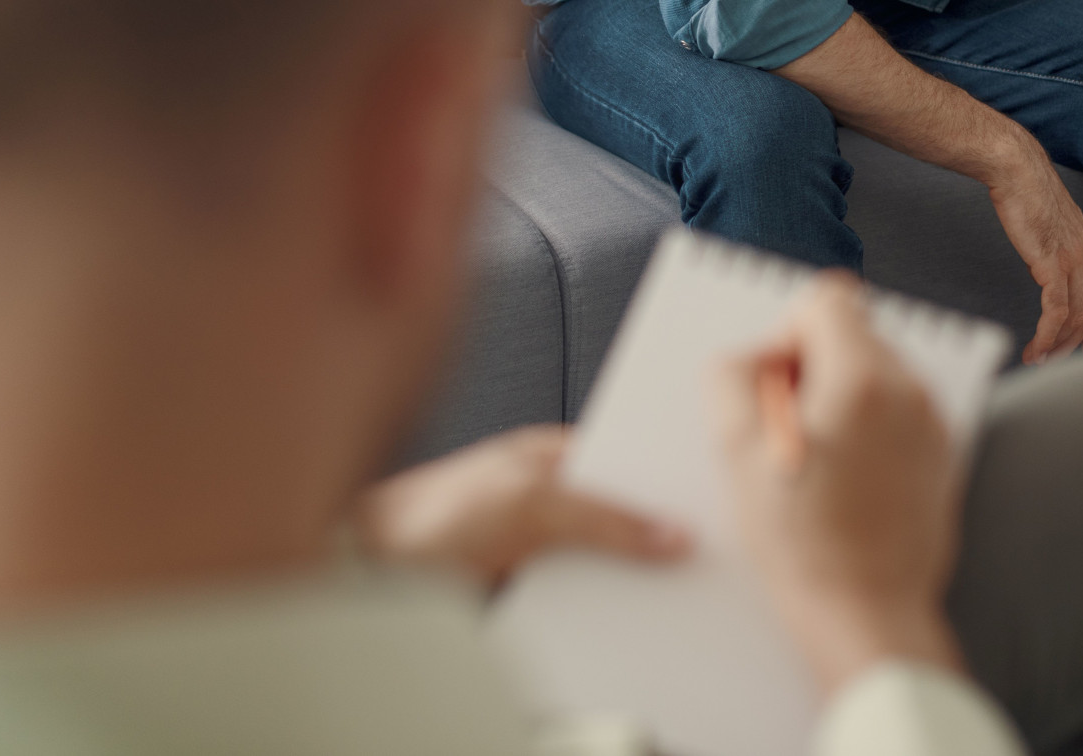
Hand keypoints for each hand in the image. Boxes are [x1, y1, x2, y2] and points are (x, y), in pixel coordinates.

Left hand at [355, 425, 689, 588]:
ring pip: (607, 568)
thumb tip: (669, 533)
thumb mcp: (530, 503)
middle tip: (698, 562)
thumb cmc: (429, 516)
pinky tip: (621, 624)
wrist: (369, 577)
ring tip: (664, 600)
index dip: (672, 484)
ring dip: (630, 585)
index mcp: (554, 457)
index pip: (633, 465)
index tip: (713, 505)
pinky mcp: (529, 593)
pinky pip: (582, 605)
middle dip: (657, 542)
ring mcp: (540, 548)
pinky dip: (602, 616)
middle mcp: (551, 500)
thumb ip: (603, 516)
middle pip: (625, 521)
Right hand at [715, 275, 966, 693]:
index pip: (827, 298)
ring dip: (840, 399)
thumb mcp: (736, 450)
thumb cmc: (802, 542)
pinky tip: (842, 481)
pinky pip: (898, 415)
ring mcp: (934, 425)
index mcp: (864, 378)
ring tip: (814, 461)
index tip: (775, 383)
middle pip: (854, 335)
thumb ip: (731, 376)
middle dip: (813, 368)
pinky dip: (868, 430)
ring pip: (877, 374)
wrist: (865, 614)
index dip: (788, 332)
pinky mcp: (942, 459)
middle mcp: (911, 391)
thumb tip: (751, 358)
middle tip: (786, 428)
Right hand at [986, 129, 1082, 363]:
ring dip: (1058, 346)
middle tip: (1056, 363)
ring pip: (1075, 318)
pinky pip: (1057, 312)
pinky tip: (1036, 347)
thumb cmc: (1025, 190)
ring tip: (1040, 360)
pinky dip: (1047, 336)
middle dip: (1074, 344)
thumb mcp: (1049, 221)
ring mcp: (1073, 261)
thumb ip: (1055, 242)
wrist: (1015, 170)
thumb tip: (1046, 258)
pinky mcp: (1053, 264)